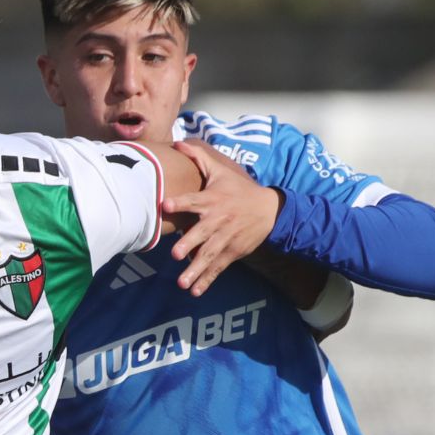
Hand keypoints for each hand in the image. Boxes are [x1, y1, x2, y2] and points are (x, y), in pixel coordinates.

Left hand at [162, 140, 281, 295]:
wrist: (269, 210)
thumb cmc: (237, 189)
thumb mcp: (221, 171)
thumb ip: (198, 157)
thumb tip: (177, 142)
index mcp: (212, 200)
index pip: (194, 201)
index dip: (180, 202)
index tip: (165, 205)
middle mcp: (218, 220)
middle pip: (202, 234)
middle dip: (189, 244)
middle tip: (174, 254)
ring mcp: (226, 239)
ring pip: (209, 256)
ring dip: (196, 270)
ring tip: (182, 283)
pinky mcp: (232, 252)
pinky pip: (218, 268)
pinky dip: (207, 280)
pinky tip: (195, 292)